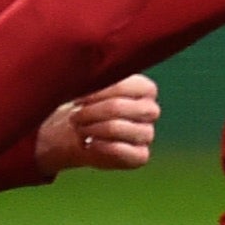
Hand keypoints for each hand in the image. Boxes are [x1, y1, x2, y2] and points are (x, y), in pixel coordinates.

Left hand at [35, 76, 161, 176]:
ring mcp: (147, 134)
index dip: (97, 92)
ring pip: (117, 129)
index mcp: (144, 89)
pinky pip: (121, 151)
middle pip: (117, 107)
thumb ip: (94, 75)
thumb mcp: (88, 83)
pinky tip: (90, 144)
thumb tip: (91, 69)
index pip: (126, 86)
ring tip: (80, 129)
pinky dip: (100, 147)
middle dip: (89, 113)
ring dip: (91, 129)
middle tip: (74, 116)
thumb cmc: (83, 103)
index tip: (79, 97)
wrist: (76, 132)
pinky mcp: (140, 155)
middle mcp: (150, 110)